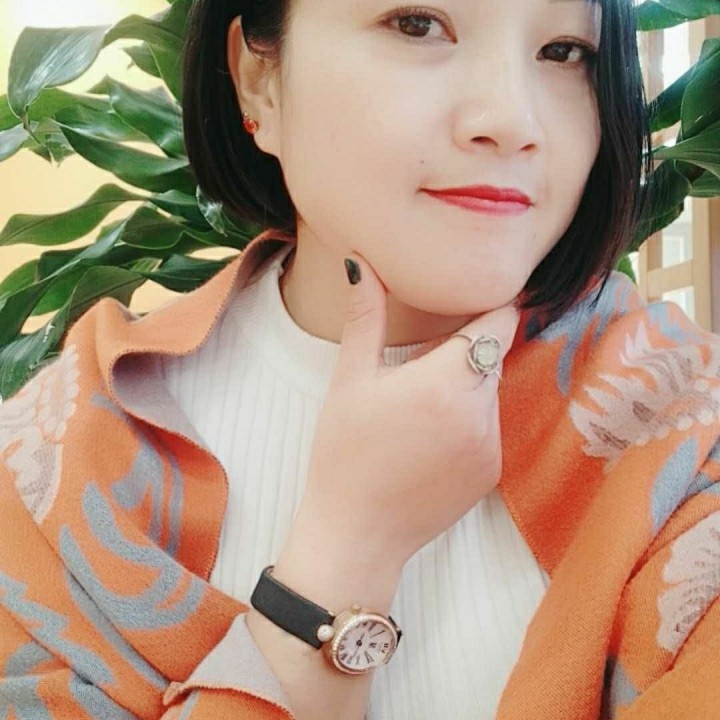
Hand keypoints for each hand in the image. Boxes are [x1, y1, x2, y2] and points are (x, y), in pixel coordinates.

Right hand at [288, 253, 519, 572]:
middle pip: (494, 356)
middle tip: (422, 360)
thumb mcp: (349, 380)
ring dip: (466, 387)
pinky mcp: (493, 472)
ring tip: (418, 406)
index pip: (500, 320)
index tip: (468, 300)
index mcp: (447, 380)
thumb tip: (363, 263)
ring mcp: (493, 445)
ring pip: (491, 392)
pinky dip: (469, 422)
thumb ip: (366, 317)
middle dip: (467, 349)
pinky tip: (428, 440)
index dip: (489, 305)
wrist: (356, 534)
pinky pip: (490, 428)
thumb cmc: (344, 453)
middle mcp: (482, 411)